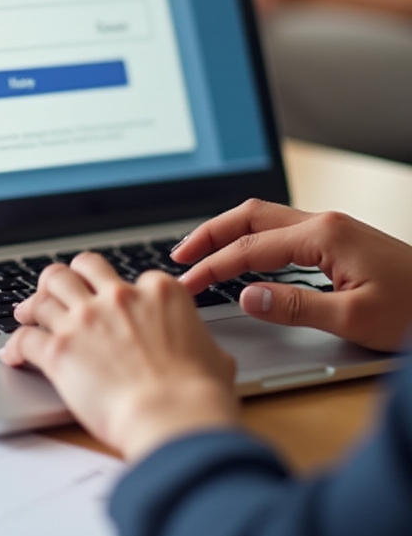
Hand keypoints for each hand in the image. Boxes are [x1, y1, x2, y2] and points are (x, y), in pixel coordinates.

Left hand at [0, 255, 237, 461]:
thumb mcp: (215, 357)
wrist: (175, 419)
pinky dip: (15, 345)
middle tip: (55, 289)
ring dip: (33, 303)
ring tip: (25, 313)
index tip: (106, 302)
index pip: (125, 277)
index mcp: (158, 292)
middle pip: (77, 269)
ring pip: (45, 293)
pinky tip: (12, 354)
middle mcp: (117, 297)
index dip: (112, 290)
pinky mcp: (59, 349)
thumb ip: (199, 344)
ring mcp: (85, 320)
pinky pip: (25, 338)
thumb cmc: (199, 396)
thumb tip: (205, 354)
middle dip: (65, 277)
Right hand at [175, 199, 411, 351]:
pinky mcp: (339, 239)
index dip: (213, 266)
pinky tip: (245, 256)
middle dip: (209, 234)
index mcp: (324, 235)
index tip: (187, 284)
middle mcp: (324, 222)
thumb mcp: (356, 318)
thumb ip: (296, 306)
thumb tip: (247, 297)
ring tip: (201, 251)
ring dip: (228, 232)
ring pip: (264, 218)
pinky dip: (251, 238)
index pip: (250, 249)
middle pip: (249, 217)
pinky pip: (281, 229)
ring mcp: (332, 228)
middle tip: (179, 255)